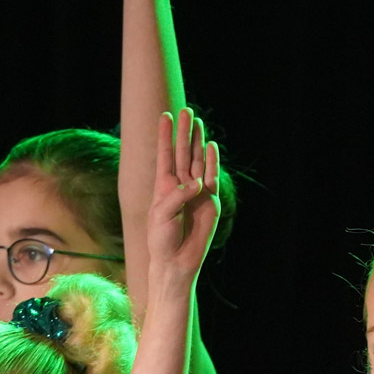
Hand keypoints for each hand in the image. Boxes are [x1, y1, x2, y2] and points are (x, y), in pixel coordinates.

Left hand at [146, 109, 220, 286]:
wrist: (176, 261)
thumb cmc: (162, 239)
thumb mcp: (162, 215)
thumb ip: (177, 196)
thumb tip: (197, 183)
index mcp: (163, 187)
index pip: (165, 156)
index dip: (165, 136)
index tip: (165, 116)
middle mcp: (180, 186)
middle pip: (183, 153)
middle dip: (184, 132)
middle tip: (187, 111)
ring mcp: (197, 192)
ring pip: (197, 161)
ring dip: (198, 142)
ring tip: (198, 122)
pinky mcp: (210, 202)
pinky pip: (211, 178)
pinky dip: (211, 162)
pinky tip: (210, 147)